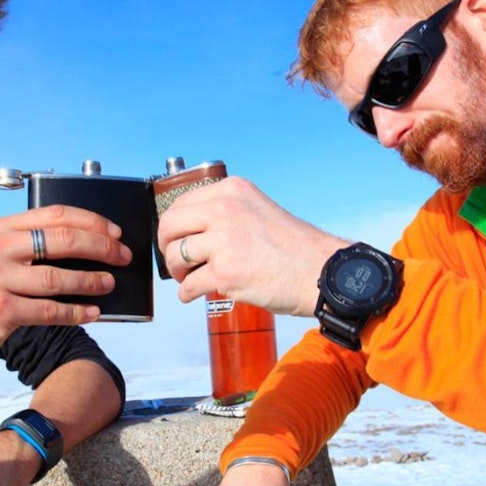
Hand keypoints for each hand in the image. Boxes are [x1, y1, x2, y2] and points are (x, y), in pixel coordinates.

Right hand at [0, 204, 130, 370]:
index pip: (54, 214)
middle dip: (100, 248)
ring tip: (109, 284)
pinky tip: (92, 313)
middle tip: (123, 256)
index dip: (91, 222)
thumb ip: (27, 247)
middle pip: (62, 240)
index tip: (115, 232)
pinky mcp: (0, 309)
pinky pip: (49, 310)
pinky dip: (76, 312)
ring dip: (91, 281)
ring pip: (59, 277)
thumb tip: (83, 248)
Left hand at [156, 177, 345, 315]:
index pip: (180, 203)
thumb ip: (224, 212)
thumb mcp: (256, 209)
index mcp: (232, 191)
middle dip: (165, 246)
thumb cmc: (291, 246)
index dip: (172, 226)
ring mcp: (224, 241)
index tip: (175, 239)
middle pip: (169, 226)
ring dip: (177, 272)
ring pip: (174, 256)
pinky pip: (189, 285)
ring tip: (188, 278)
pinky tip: (193, 295)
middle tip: (174, 261)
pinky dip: (186, 293)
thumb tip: (187, 230)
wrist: (319, 271)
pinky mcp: (225, 273)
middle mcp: (225, 209)